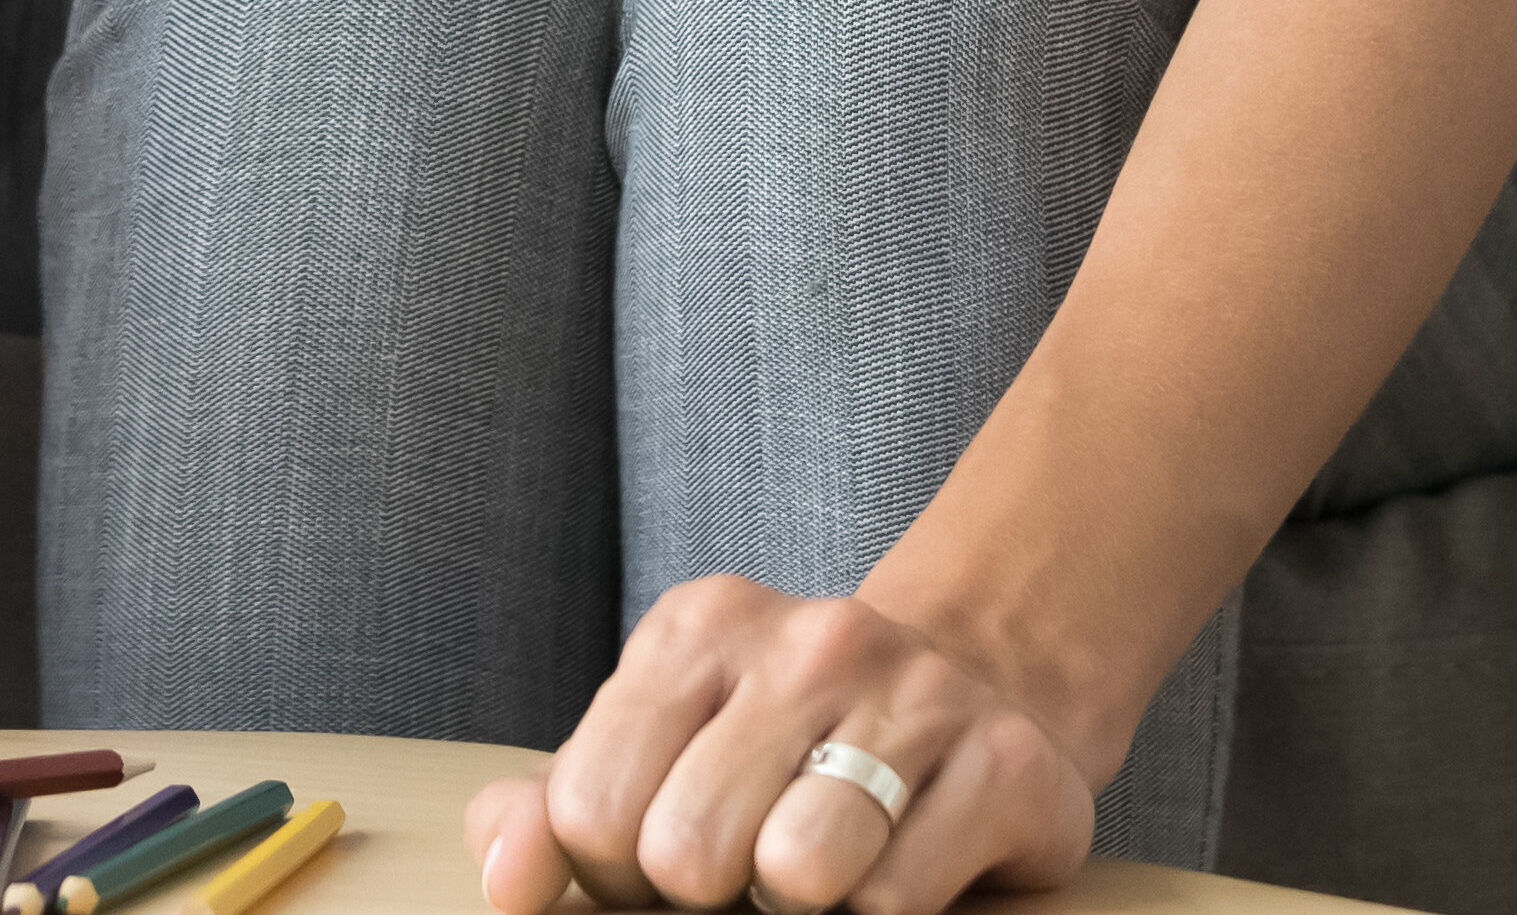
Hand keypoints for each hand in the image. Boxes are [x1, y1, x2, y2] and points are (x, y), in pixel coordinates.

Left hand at [464, 576, 1097, 914]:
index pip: (591, 810)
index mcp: (696, 629)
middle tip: (750, 866)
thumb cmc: (784, 746)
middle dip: (709, 892)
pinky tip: (901, 856)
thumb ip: (553, 811)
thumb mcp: (656, 750)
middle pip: (688, 851)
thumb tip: (508, 883)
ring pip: (800, 870)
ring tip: (824, 860)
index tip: (663, 855)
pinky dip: (884, 908)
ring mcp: (915, 692)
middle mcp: (807, 640)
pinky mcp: (1007, 764)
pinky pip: (896, 899)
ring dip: (801, 900)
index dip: (618, 871)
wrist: (975, 690)